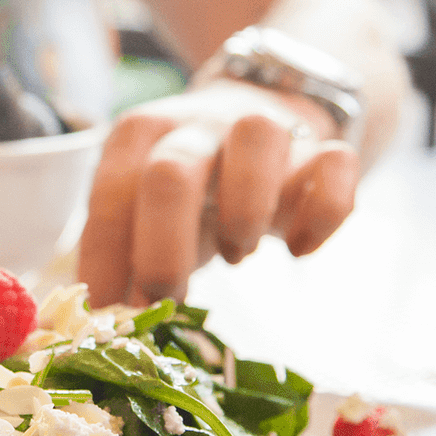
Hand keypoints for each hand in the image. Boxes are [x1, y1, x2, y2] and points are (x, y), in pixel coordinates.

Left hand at [78, 79, 359, 305]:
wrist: (264, 112)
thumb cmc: (194, 184)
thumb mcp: (148, 210)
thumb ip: (125, 253)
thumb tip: (101, 323)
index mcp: (142, 134)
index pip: (111, 192)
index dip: (107, 258)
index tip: (109, 311)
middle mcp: (199, 124)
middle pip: (171, 170)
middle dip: (163, 247)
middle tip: (165, 297)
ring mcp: (264, 127)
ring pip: (257, 139)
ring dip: (244, 210)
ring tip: (237, 255)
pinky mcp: (322, 147)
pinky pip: (334, 165)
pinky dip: (321, 214)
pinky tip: (297, 248)